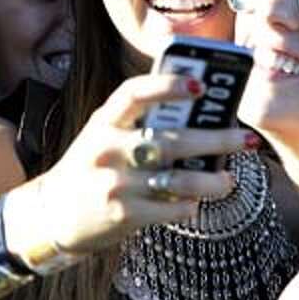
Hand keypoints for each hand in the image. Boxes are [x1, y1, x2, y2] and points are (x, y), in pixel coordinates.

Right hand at [29, 74, 249, 255]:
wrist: (52, 214)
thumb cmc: (92, 168)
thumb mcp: (103, 137)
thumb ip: (138, 125)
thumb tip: (199, 117)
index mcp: (103, 122)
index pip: (134, 94)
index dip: (167, 86)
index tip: (200, 85)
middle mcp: (107, 149)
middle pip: (172, 140)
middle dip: (217, 140)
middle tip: (246, 139)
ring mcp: (114, 183)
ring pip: (179, 179)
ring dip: (212, 181)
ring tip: (228, 180)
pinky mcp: (122, 214)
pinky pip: (170, 208)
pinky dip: (189, 206)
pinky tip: (194, 203)